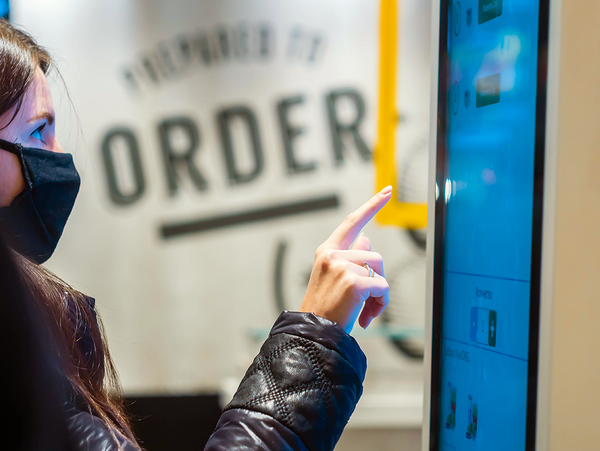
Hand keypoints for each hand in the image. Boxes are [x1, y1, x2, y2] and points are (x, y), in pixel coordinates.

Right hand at [300, 186, 391, 332]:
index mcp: (326, 251)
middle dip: (378, 278)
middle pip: (374, 254)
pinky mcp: (353, 281)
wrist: (313, 333)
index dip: (371, 205)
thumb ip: (351, 256)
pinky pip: (382, 286)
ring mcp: (342, 266)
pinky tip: (366, 317)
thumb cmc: (325, 309)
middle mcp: (332, 254)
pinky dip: (380, 303)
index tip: (387, 191)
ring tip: (366, 312)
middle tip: (369, 304)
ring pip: (379, 269)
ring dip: (379, 293)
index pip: (352, 222)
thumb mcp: (335, 278)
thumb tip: (367, 237)